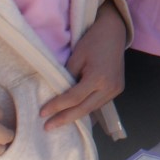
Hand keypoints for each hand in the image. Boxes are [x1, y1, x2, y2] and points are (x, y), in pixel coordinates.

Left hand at [40, 4, 126, 130]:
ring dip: (75, 115)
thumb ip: (68, 77)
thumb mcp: (77, 56)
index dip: (57, 106)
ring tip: (58, 122)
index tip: (42, 113)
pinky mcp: (117, 89)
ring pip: (92, 109)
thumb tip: (58, 94)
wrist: (114, 32)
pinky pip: (99, 103)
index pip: (74, 98)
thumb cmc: (94, 40)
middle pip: (84, 109)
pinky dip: (85, 108)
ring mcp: (115, 90)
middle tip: (48, 127)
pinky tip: (74, 113)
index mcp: (99, 77)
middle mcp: (109, 87)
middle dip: (65, 119)